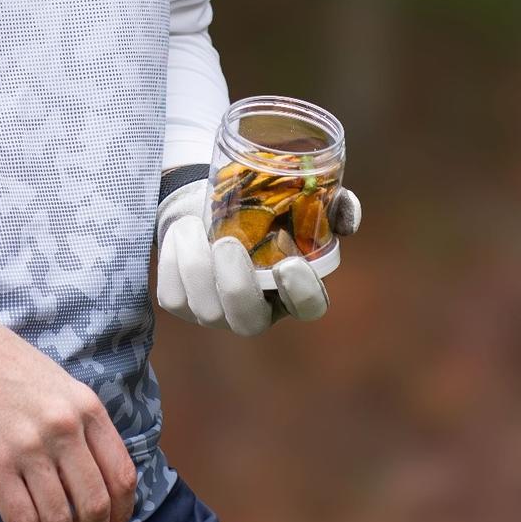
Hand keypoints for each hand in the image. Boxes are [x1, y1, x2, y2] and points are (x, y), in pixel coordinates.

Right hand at [0, 306, 137, 521]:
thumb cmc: (3, 368)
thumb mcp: (60, 387)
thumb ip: (82, 427)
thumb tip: (97, 478)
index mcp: (89, 410)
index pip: (122, 477)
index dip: (122, 517)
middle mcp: (66, 430)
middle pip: (95, 504)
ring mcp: (31, 447)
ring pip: (60, 518)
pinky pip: (22, 517)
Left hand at [154, 181, 355, 334]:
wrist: (211, 201)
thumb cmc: (265, 205)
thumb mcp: (301, 199)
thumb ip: (331, 206)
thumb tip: (348, 217)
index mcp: (293, 290)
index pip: (308, 308)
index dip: (302, 294)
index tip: (290, 264)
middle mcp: (257, 310)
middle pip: (249, 322)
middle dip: (236, 286)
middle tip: (227, 243)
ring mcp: (217, 313)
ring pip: (205, 309)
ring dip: (195, 267)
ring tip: (192, 225)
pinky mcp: (182, 304)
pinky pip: (172, 296)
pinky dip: (172, 263)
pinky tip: (180, 234)